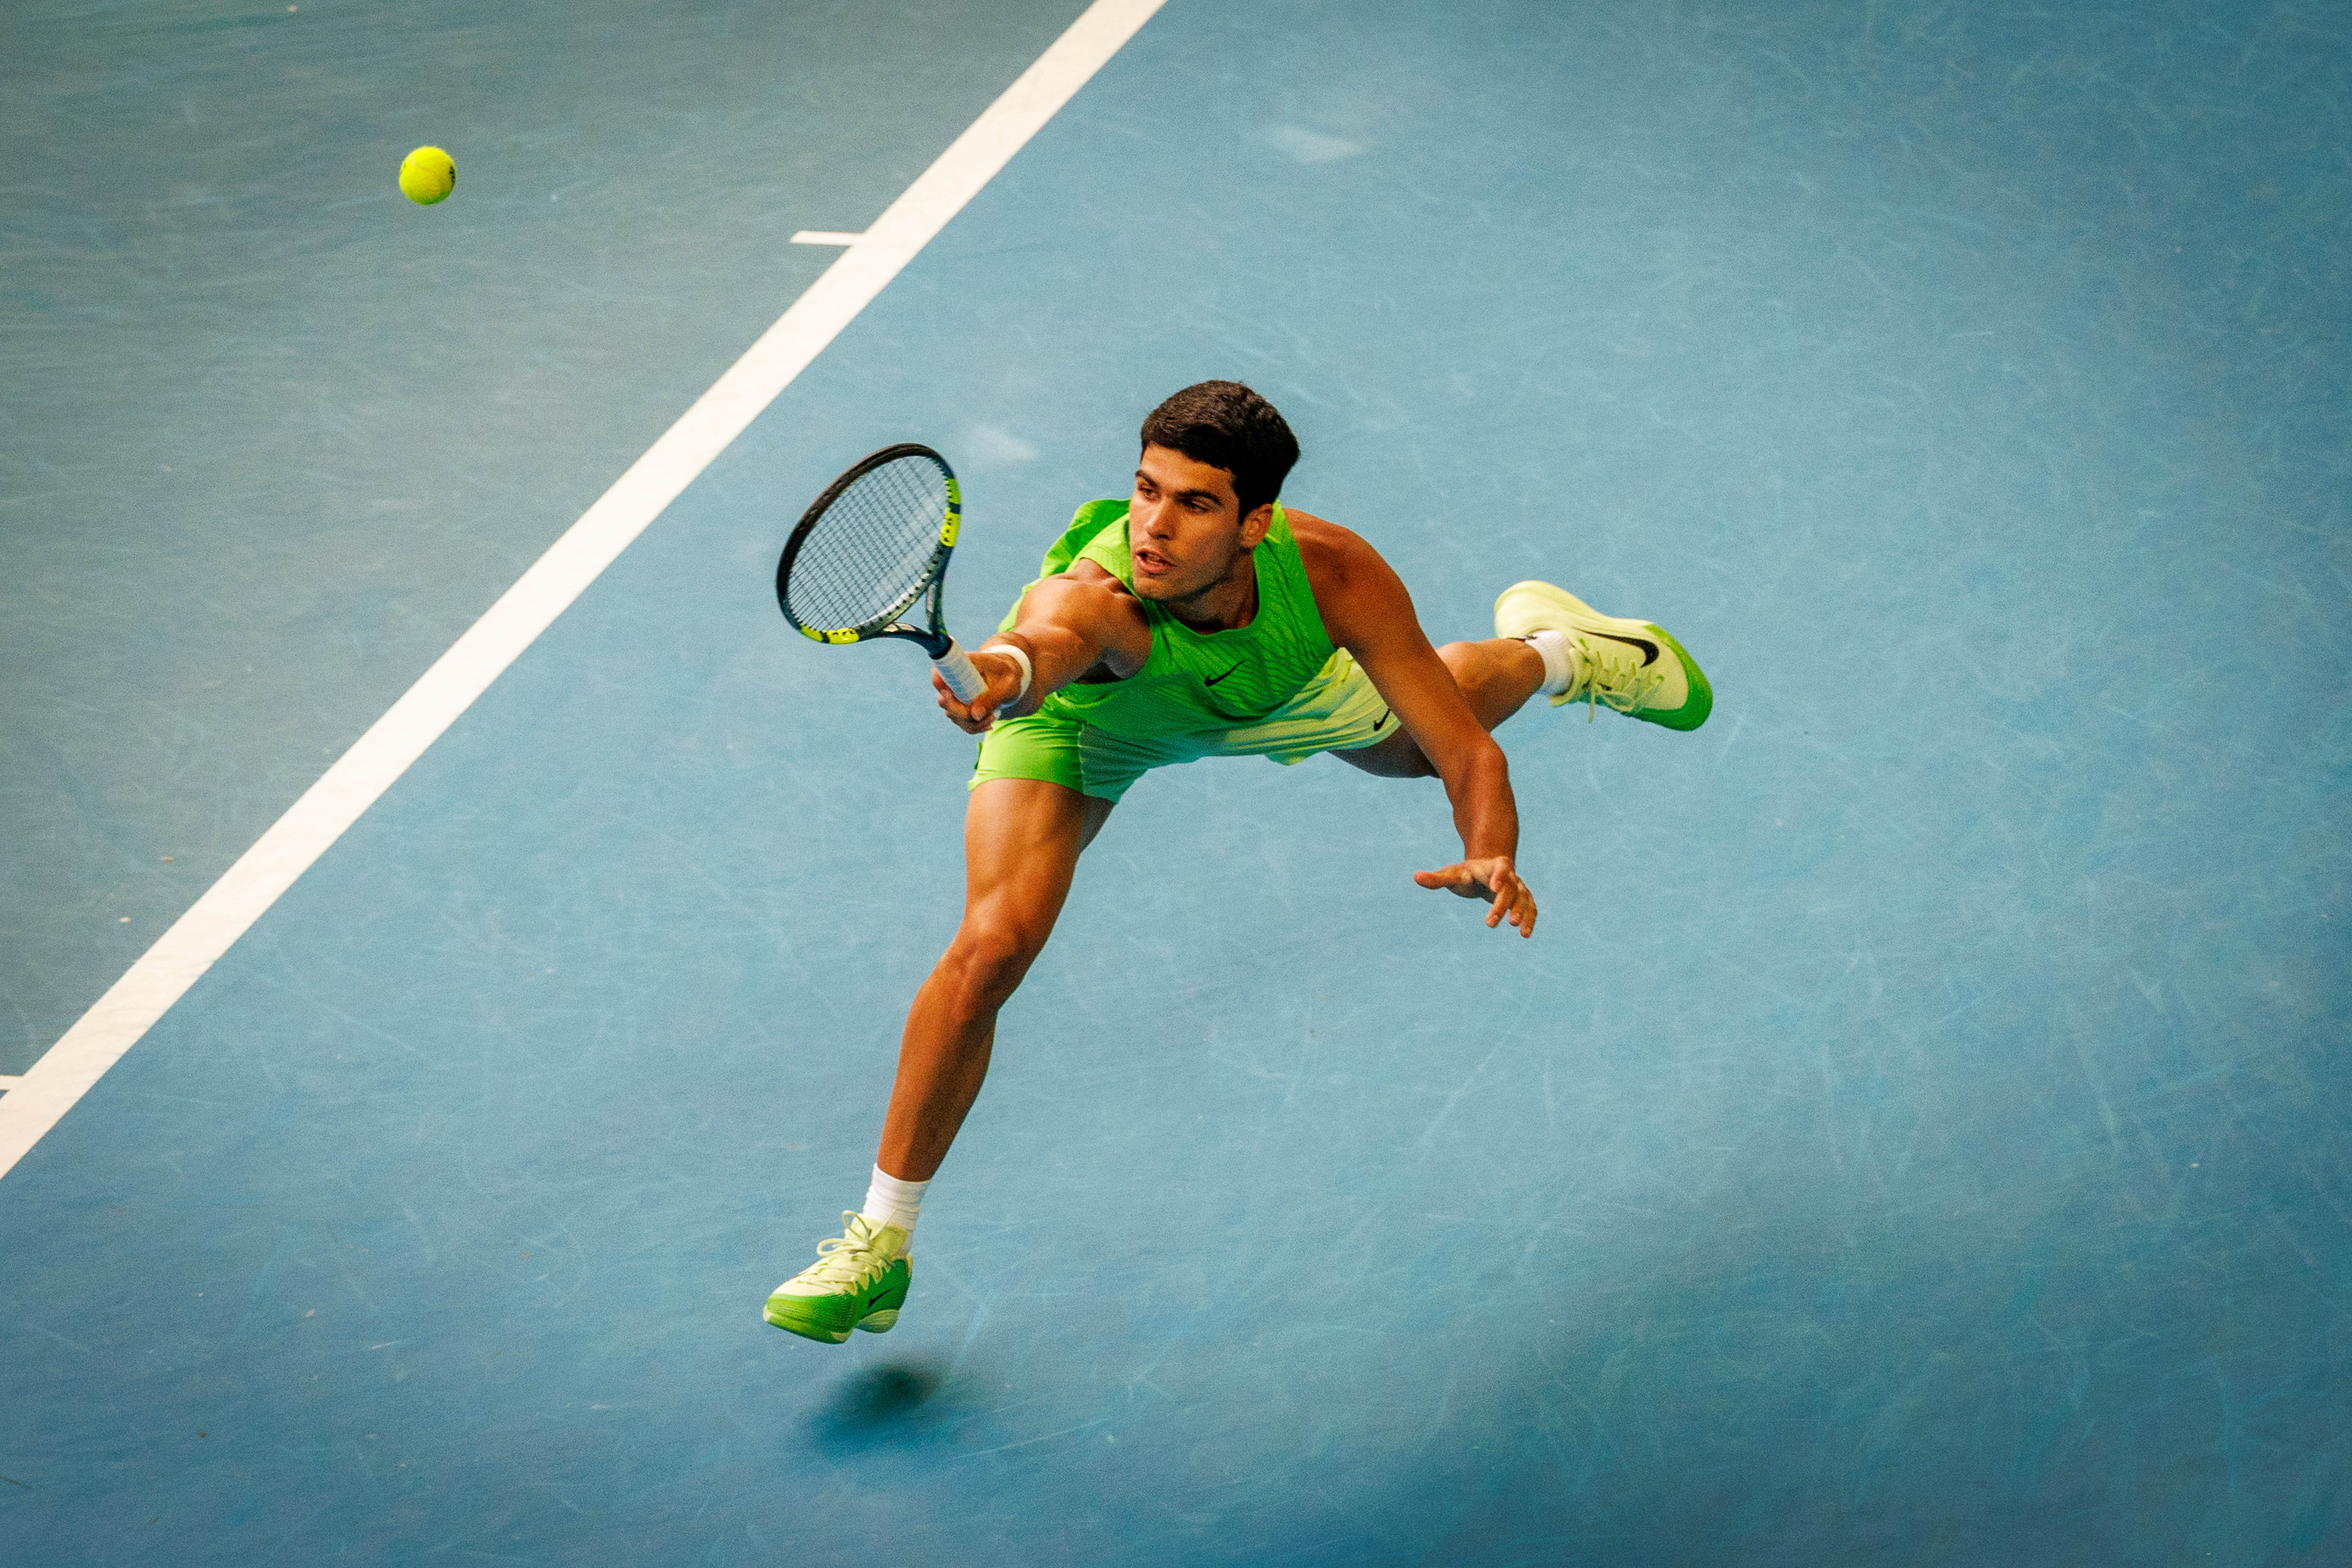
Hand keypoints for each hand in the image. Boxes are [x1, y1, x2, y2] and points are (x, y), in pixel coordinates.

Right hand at [933, 648, 1027, 733]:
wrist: (1008, 677)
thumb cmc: (1008, 674)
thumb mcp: (1008, 684)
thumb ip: (993, 698)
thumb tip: (975, 716)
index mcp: (963, 663)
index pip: (940, 668)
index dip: (937, 679)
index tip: (948, 693)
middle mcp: (953, 679)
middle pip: (943, 700)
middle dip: (964, 713)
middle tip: (989, 714)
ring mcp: (953, 694)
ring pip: (952, 715)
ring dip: (973, 722)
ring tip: (994, 715)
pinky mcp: (958, 707)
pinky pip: (960, 722)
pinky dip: (974, 726)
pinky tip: (989, 722)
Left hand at [1412, 855, 1535, 936]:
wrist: (1485, 871)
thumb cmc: (1466, 873)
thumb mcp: (1451, 874)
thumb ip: (1436, 878)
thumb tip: (1415, 877)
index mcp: (1491, 866)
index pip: (1500, 867)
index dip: (1499, 875)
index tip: (1494, 887)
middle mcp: (1509, 875)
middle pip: (1510, 888)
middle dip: (1501, 905)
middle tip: (1490, 922)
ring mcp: (1518, 886)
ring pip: (1524, 898)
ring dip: (1522, 912)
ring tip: (1517, 930)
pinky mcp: (1522, 898)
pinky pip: (1530, 907)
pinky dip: (1530, 919)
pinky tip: (1525, 934)